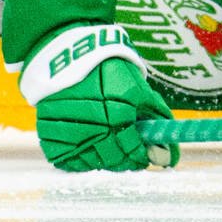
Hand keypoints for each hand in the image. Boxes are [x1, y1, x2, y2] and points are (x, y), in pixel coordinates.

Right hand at [25, 25, 174, 171]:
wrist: (69, 57)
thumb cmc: (110, 70)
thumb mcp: (140, 88)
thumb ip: (156, 119)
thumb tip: (171, 153)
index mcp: (118, 118)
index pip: (134, 153)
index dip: (143, 157)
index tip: (145, 155)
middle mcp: (94, 131)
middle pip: (114, 162)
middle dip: (125, 160)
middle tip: (128, 153)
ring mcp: (70, 137)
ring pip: (92, 164)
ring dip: (103, 159)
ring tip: (108, 145)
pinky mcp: (51, 138)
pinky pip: (69, 161)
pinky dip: (80, 158)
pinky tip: (88, 145)